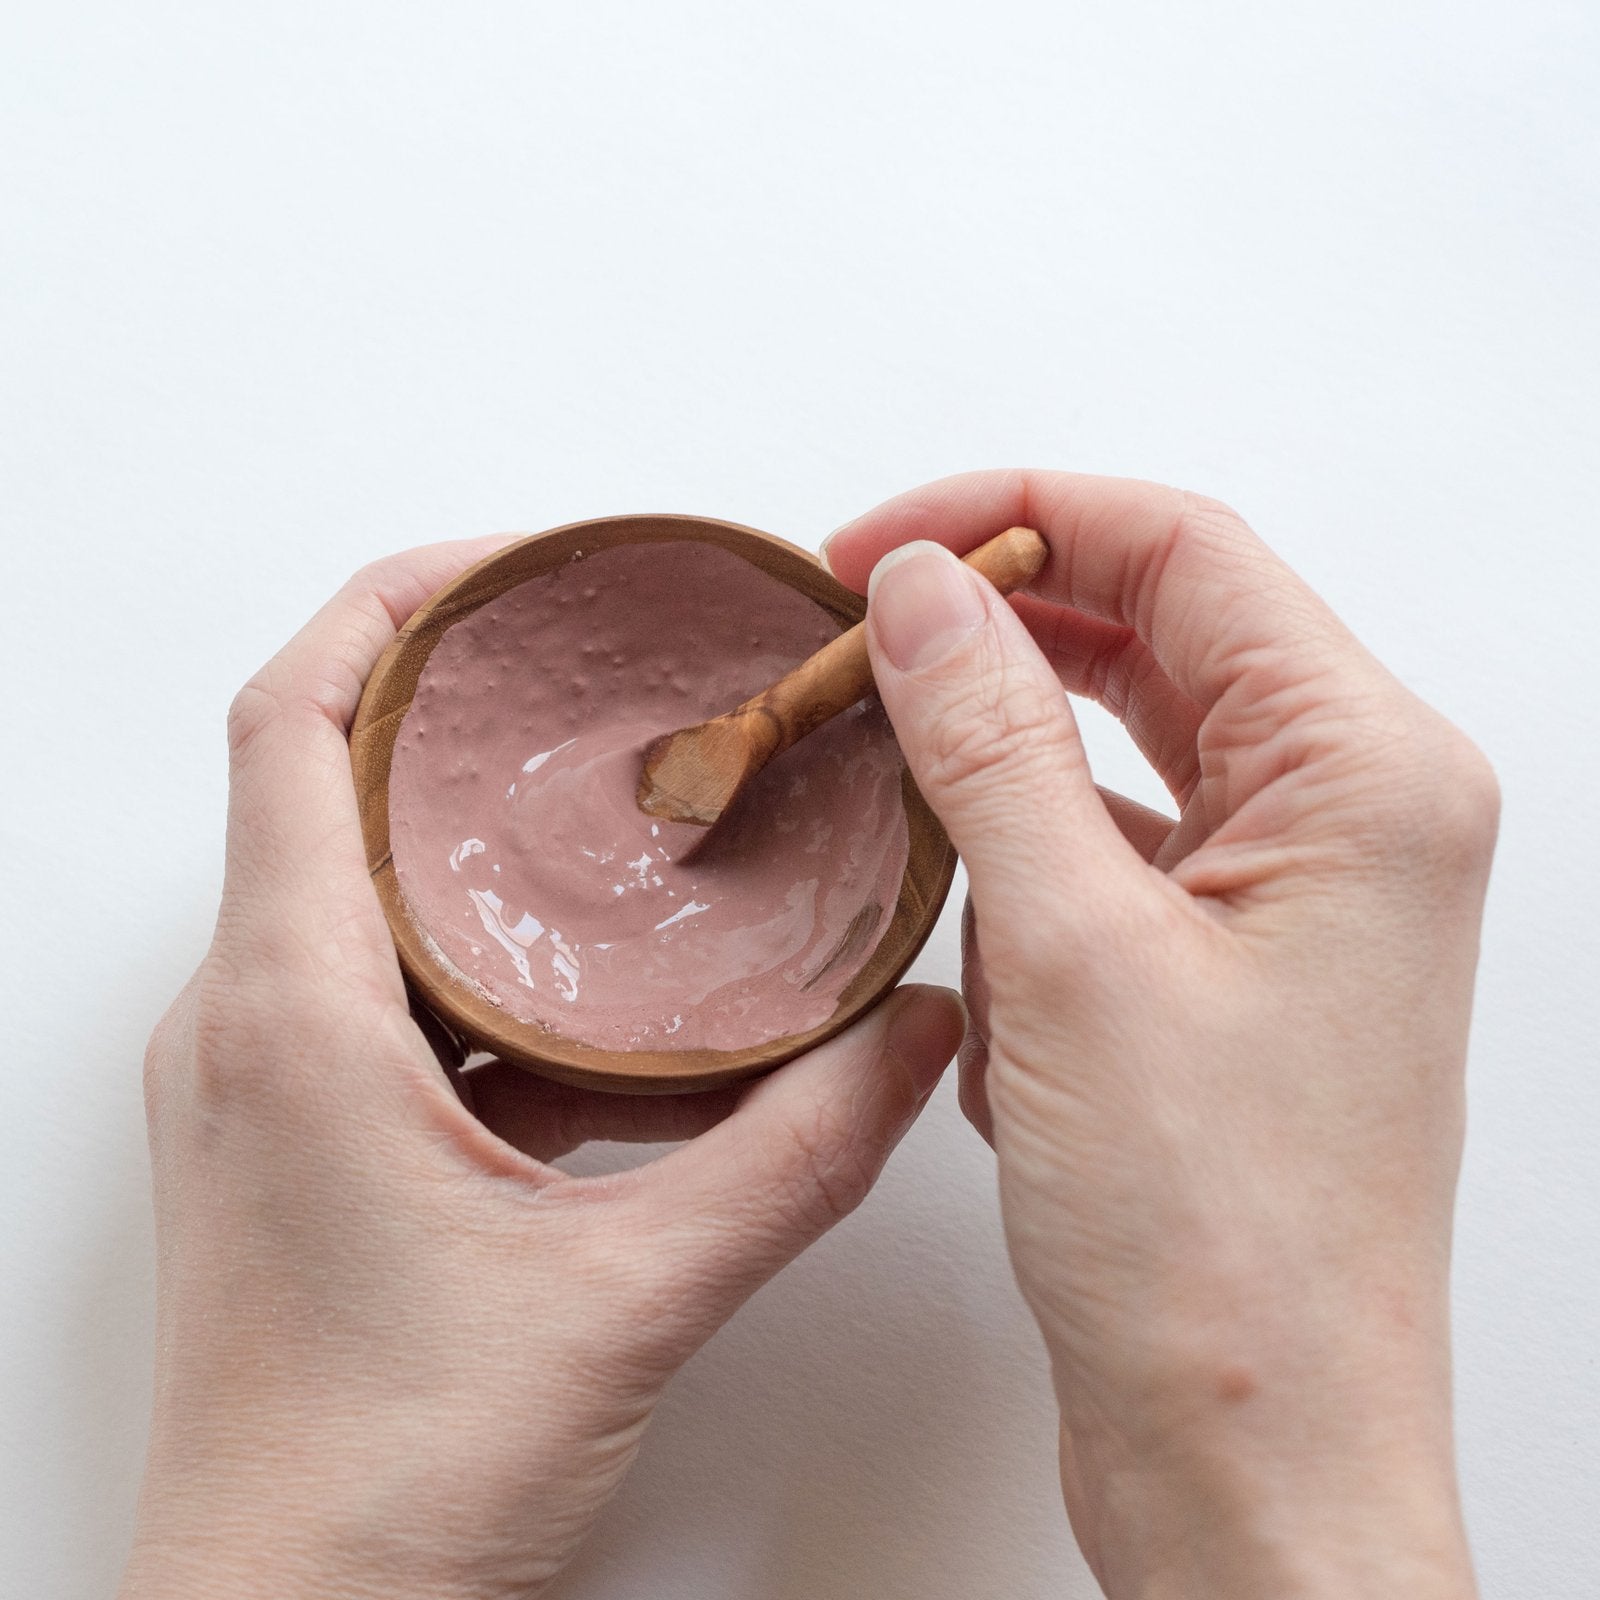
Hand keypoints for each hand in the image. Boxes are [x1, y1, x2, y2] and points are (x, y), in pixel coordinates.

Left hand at [122, 541, 962, 1599]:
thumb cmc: (386, 1486)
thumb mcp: (632, 1295)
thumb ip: (799, 1153)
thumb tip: (917, 1036)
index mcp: (291, 1011)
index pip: (289, 720)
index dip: (393, 605)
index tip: (516, 570)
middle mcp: (250, 1024)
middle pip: (322, 774)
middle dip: (457, 698)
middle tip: (600, 672)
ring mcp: (268, 1085)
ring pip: (360, 886)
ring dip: (477, 833)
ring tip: (620, 812)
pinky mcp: (306, 1143)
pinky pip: (390, 991)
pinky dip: (491, 955)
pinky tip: (615, 1001)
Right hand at [827, 472, 1495, 1599]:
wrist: (1248, 1453)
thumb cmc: (1210, 1242)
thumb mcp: (1074, 950)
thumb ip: (994, 739)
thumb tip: (923, 588)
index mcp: (1367, 774)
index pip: (1183, 550)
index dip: (1013, 513)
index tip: (873, 545)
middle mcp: (1352, 817)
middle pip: (1158, 630)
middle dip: (998, 625)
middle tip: (851, 636)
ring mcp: (1293, 895)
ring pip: (1127, 742)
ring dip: (1003, 754)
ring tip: (895, 784)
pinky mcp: (1231, 967)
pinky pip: (1115, 848)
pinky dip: (1024, 864)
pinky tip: (971, 941)